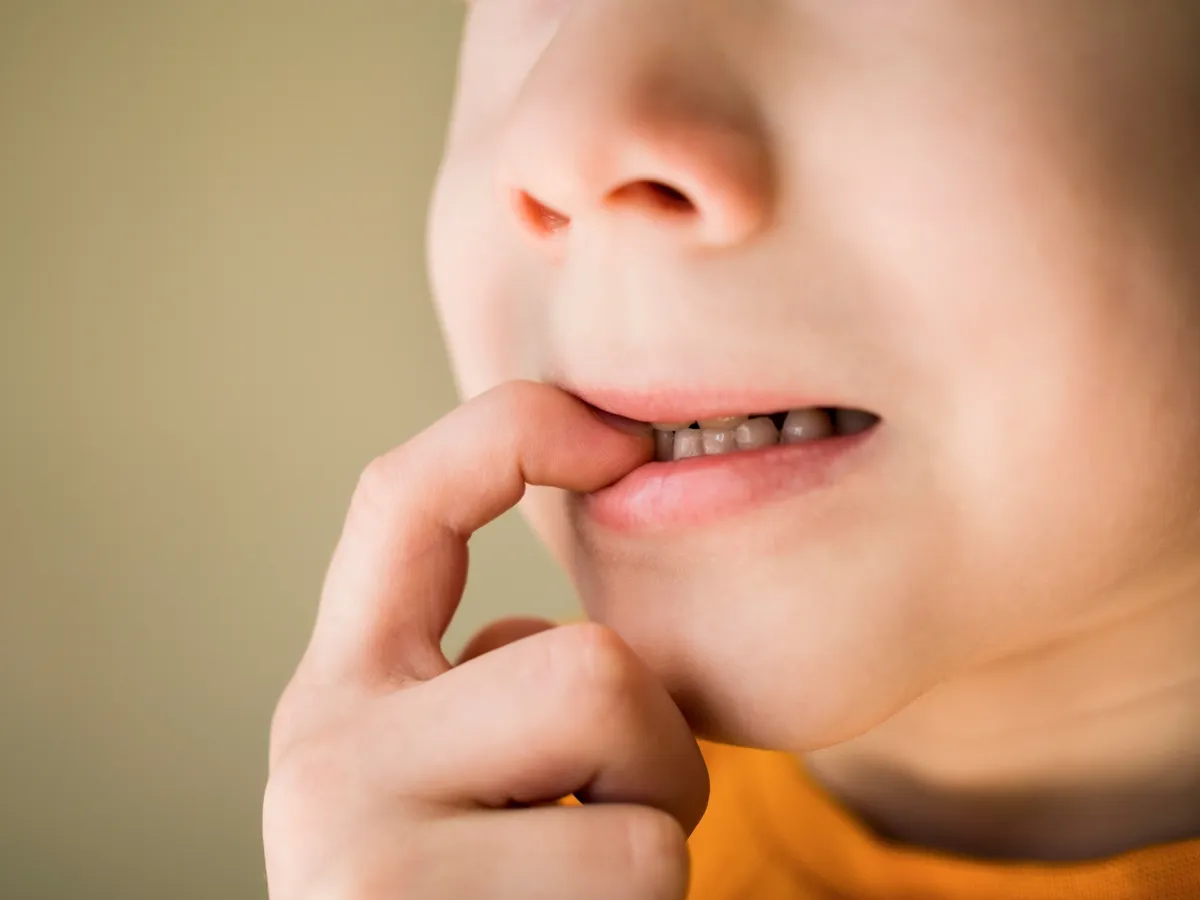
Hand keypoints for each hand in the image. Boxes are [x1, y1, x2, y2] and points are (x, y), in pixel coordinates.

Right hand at [263, 381, 709, 898]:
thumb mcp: (452, 776)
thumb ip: (490, 684)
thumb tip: (574, 608)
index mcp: (340, 695)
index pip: (404, 499)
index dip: (514, 432)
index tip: (619, 437)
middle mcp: (324, 757)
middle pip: (588, 664)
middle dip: (654, 748)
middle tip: (608, 822)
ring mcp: (367, 857)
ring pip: (633, 776)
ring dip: (653, 839)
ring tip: (576, 895)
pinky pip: (636, 872)